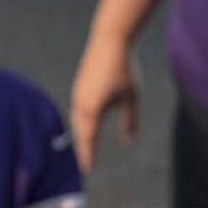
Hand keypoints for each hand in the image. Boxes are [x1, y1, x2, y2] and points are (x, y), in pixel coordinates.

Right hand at [70, 33, 137, 170]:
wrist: (109, 39)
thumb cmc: (123, 69)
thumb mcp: (130, 98)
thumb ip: (129, 122)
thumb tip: (130, 142)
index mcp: (91, 111)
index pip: (88, 140)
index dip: (87, 155)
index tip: (87, 169)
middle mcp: (80, 104)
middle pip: (79, 132)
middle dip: (82, 147)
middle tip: (84, 161)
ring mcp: (77, 94)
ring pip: (76, 120)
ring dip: (80, 134)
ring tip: (84, 144)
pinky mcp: (79, 85)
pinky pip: (77, 109)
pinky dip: (80, 121)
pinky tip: (85, 121)